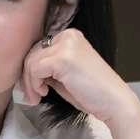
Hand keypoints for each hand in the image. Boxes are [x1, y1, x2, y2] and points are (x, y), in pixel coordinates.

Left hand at [19, 28, 136, 125]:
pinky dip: (34, 84)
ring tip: (38, 97)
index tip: (34, 88)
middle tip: (33, 96)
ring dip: (30, 83)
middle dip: (27, 77)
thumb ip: (48, 68)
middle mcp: (68, 36)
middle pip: (32, 54)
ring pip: (30, 62)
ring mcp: (66, 45)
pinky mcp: (63, 58)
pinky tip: (44, 93)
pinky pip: (35, 70)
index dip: (31, 70)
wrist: (114, 102)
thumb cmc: (92, 93)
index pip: (38, 49)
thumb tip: (26, 72)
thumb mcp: (65, 75)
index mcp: (70, 37)